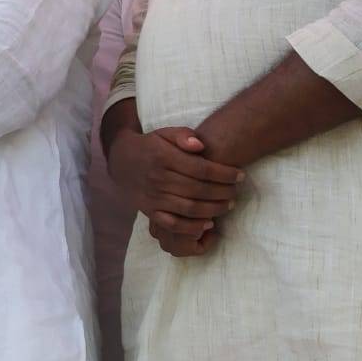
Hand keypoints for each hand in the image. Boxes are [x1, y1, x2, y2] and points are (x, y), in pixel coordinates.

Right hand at [107, 127, 242, 253]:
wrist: (121, 161)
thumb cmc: (151, 146)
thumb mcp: (165, 133)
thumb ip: (183, 135)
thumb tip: (200, 145)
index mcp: (163, 157)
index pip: (201, 168)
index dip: (224, 173)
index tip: (240, 175)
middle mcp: (158, 178)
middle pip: (199, 189)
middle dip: (223, 192)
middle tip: (236, 191)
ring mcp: (153, 197)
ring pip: (189, 208)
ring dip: (214, 209)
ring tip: (228, 205)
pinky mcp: (149, 211)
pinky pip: (173, 224)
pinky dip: (192, 227)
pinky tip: (208, 223)